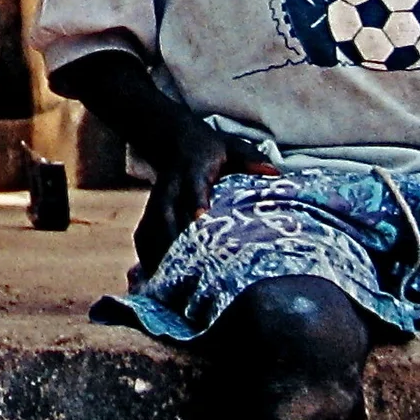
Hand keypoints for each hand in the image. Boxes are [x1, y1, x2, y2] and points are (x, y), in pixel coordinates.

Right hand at [133, 118, 274, 273]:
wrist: (172, 139)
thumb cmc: (211, 149)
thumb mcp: (232, 147)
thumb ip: (250, 159)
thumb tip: (275, 173)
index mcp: (193, 170)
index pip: (194, 187)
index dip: (197, 202)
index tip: (200, 219)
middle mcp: (171, 186)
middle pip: (165, 213)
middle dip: (172, 238)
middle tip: (184, 265)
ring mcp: (157, 199)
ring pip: (152, 226)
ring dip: (158, 252)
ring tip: (169, 280)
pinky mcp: (150, 210)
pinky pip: (144, 233)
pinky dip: (148, 254)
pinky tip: (156, 276)